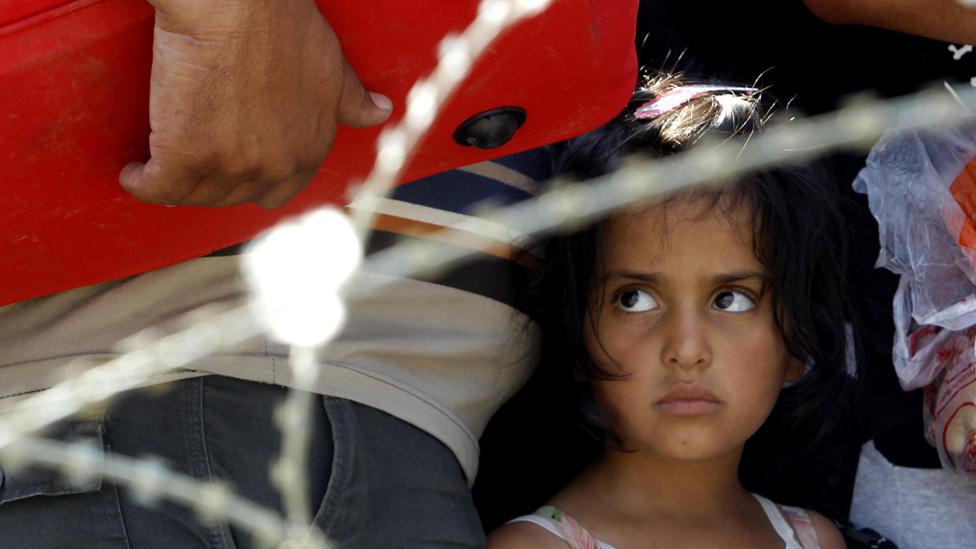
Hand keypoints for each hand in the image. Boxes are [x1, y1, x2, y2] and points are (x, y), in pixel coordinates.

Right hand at [120, 0, 391, 207]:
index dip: (253, 180)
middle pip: (234, 196)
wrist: (235, 4)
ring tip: (158, 166)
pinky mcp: (184, 158)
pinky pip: (157, 188)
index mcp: (309, 151)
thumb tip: (381, 112)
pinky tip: (134, 172)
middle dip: (214, 183)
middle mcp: (275, 167)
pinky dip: (142, 182)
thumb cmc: (283, 24)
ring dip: (177, 185)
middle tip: (192, 162)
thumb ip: (352, 99)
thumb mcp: (332, 66)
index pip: (279, 191)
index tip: (230, 166)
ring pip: (195, 195)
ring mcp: (231, 166)